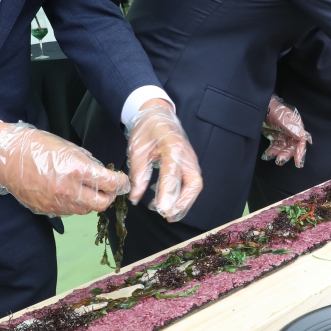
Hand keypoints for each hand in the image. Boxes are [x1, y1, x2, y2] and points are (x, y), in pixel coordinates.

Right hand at [0, 123, 131, 215]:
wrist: (5, 157)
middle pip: (102, 204)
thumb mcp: (69, 148)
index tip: (122, 181)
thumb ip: (88, 163)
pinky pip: (68, 211)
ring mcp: (56, 204)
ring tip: (86, 188)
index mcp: (76, 171)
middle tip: (108, 187)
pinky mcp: (46, 210)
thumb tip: (103, 174)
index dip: (121, 183)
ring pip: (85, 210)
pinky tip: (69, 192)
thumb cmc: (37, 146)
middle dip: (109, 196)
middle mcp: (68, 191)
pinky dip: (74, 204)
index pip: (110, 184)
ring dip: (91, 201)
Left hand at [126, 101, 202, 222]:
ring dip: (184, 202)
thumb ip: (138, 174)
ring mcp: (191, 160)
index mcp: (173, 147)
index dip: (168, 193)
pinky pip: (191, 183)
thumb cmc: (147, 130)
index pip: (173, 174)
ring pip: (195, 185)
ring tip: (169, 215)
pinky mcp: (189, 164)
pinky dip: (183, 196)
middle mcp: (187, 155)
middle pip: (194, 183)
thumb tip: (135, 198)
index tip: (161, 209)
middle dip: (184, 202)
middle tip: (169, 215)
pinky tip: (170, 205)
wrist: (157, 115)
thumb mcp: (137, 150)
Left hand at [262, 94, 311, 167]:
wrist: (261, 107)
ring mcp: (283, 135)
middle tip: (280, 160)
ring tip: (270, 156)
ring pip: (283, 148)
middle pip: (292, 147)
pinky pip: (275, 147)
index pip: (301, 141)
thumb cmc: (274, 110)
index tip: (298, 161)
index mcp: (296, 126)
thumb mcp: (283, 119)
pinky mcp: (275, 137)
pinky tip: (266, 155)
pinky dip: (271, 151)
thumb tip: (305, 136)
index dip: (300, 152)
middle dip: (287, 154)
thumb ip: (293, 128)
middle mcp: (292, 132)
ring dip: (278, 154)